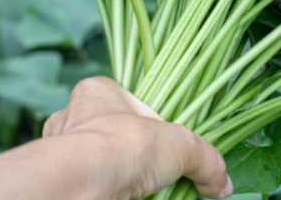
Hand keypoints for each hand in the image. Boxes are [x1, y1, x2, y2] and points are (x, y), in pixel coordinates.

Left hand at [43, 76, 232, 198]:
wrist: (79, 186)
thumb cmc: (125, 146)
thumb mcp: (181, 146)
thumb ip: (206, 160)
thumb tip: (223, 184)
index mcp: (98, 92)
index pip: (129, 102)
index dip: (152, 124)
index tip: (168, 146)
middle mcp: (72, 117)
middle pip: (114, 135)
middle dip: (135, 156)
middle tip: (158, 174)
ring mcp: (60, 151)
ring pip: (97, 163)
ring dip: (119, 177)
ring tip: (144, 192)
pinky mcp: (57, 181)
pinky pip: (88, 184)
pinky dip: (105, 192)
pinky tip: (125, 199)